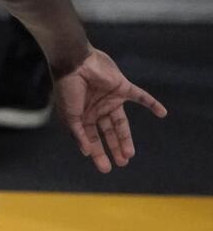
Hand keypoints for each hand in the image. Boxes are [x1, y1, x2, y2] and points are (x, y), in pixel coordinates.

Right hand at [54, 48, 166, 172]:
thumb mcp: (69, 115)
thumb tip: (86, 152)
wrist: (75, 63)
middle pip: (108, 132)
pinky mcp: (122, 88)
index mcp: (83, 115)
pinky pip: (140, 97)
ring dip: (126, 138)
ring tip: (130, 154)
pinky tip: (162, 113)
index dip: (98, 152)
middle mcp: (97, 108)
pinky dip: (151, 104)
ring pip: (121, 122)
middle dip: (114, 147)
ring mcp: (111, 99)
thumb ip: (78, 134)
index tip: (104, 168)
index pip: (93, 137)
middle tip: (121, 163)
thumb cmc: (68, 89)